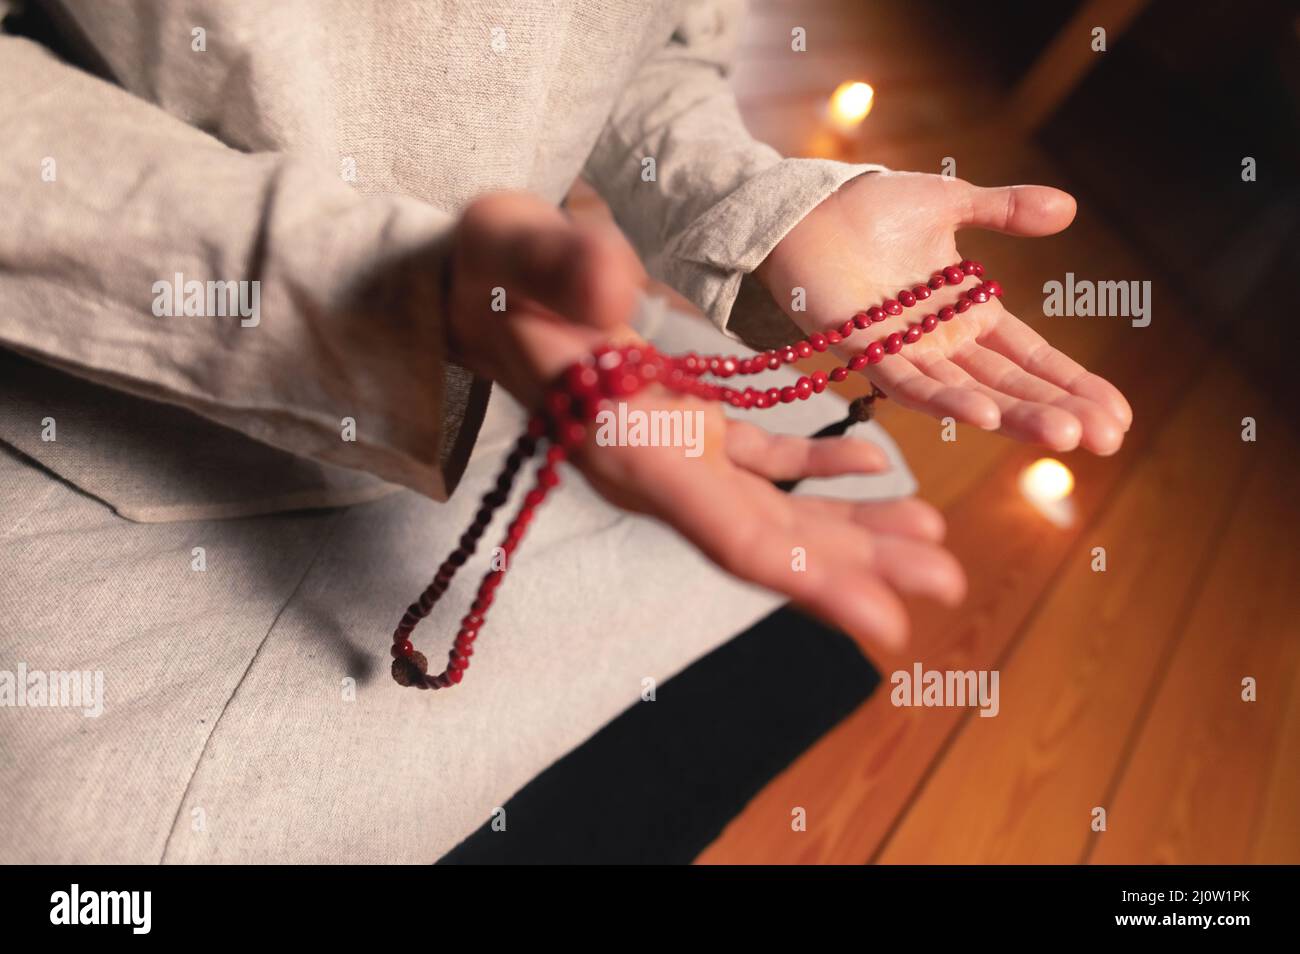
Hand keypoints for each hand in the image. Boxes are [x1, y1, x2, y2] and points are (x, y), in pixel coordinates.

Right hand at [448, 192, 963, 649]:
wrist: (470, 288)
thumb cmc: (488, 271)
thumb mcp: (514, 250)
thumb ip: (562, 267)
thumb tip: (611, 284)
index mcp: (630, 447)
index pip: (730, 536)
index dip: (812, 582)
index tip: (886, 624)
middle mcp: (657, 467)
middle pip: (769, 539)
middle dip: (858, 565)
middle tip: (950, 582)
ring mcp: (672, 449)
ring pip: (773, 509)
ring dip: (852, 527)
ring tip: (933, 542)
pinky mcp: (682, 422)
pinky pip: (760, 462)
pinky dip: (818, 470)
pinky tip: (873, 463)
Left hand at [756, 171, 1132, 453]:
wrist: (807, 207)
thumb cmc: (872, 209)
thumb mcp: (951, 202)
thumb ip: (1005, 211)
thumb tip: (1069, 209)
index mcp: (968, 314)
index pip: (1032, 358)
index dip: (1073, 384)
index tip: (1119, 416)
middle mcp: (941, 343)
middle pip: (1009, 385)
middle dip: (1058, 411)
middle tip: (1106, 440)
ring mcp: (904, 350)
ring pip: (968, 392)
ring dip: (1014, 415)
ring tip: (1062, 435)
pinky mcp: (861, 349)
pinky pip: (907, 382)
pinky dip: (944, 398)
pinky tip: (983, 414)